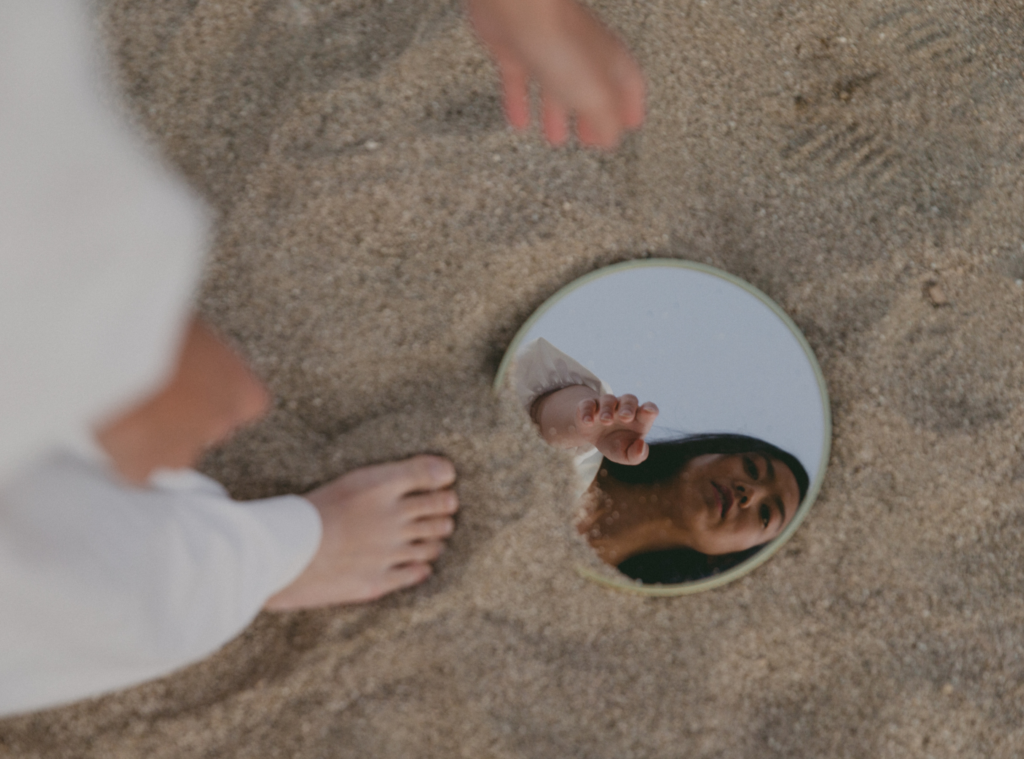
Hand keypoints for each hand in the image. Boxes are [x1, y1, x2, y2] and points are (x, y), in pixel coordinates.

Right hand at [264, 455, 458, 610]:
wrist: (280, 553)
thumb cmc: (307, 512)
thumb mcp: (348, 480)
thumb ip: (393, 475)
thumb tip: (444, 472)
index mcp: (381, 485)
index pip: (434, 474)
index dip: (444, 478)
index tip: (443, 481)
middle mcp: (392, 517)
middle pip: (442, 510)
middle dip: (446, 508)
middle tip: (442, 509)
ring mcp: (389, 550)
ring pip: (435, 543)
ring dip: (436, 537)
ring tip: (429, 535)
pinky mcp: (380, 579)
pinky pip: (418, 572)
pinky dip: (421, 566)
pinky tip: (416, 563)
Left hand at [465, 0, 645, 148]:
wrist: (515, 5)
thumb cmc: (557, 39)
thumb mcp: (594, 95)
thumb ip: (605, 121)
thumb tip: (611, 140)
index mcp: (608, 59)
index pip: (630, 86)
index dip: (630, 108)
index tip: (629, 126)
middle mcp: (581, 52)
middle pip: (592, 89)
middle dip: (593, 116)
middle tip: (592, 138)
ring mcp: (548, 49)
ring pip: (557, 87)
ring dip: (558, 114)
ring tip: (557, 136)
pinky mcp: (516, 48)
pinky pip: (521, 83)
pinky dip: (522, 103)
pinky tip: (519, 119)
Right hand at [574, 393, 657, 464]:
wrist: (594, 438)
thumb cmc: (616, 444)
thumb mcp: (625, 455)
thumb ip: (636, 455)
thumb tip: (641, 445)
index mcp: (638, 418)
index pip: (649, 409)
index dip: (650, 409)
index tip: (648, 412)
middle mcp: (623, 408)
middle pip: (629, 399)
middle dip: (628, 407)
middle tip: (626, 417)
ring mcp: (606, 405)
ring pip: (609, 399)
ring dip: (608, 409)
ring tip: (606, 421)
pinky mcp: (588, 406)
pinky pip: (588, 403)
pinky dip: (588, 411)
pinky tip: (588, 422)